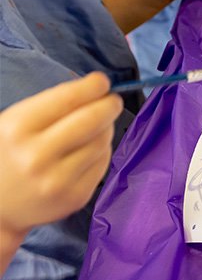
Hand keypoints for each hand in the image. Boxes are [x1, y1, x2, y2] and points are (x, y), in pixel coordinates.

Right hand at [0, 73, 121, 268]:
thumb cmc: (6, 156)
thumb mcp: (13, 123)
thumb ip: (51, 105)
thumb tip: (94, 89)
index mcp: (17, 130)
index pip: (68, 98)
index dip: (92, 86)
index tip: (102, 82)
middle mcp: (37, 156)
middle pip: (92, 119)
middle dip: (109, 105)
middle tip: (113, 101)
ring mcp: (58, 180)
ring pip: (102, 140)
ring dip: (106, 127)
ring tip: (98, 125)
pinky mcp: (76, 197)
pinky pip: (103, 162)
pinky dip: (102, 150)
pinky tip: (90, 149)